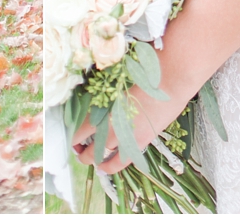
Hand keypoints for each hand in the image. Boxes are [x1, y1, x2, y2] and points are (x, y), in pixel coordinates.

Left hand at [70, 78, 185, 173]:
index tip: (68, 133)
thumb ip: (105, 87)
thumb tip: (95, 88)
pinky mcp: (140, 142)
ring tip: (85, 158)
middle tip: (76, 146)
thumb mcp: (118, 76)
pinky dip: (110, 168)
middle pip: (87, 144)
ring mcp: (125, 136)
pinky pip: (121, 162)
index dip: (72, 134)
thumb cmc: (144, 70)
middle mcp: (110, 125)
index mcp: (102, 107)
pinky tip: (103, 168)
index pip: (79, 128)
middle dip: (79, 148)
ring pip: (100, 155)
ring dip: (90, 158)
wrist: (172, 79)